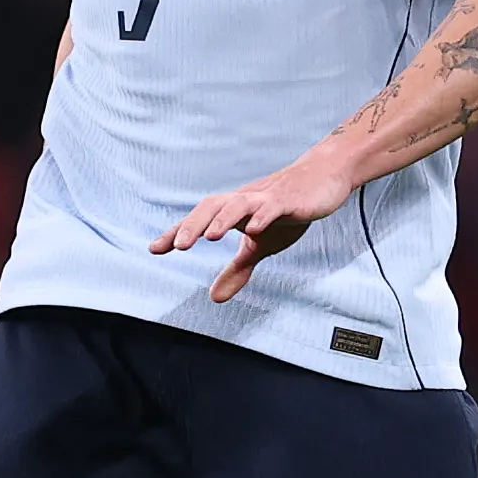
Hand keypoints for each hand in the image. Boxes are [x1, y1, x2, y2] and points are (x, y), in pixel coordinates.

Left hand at [152, 153, 354, 301]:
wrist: (324, 179)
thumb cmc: (287, 212)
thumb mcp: (261, 246)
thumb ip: (237, 270)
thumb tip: (214, 298)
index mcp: (233, 211)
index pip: (199, 221)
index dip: (176, 233)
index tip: (154, 249)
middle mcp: (244, 201)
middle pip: (212, 207)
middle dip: (193, 225)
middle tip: (178, 246)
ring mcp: (266, 198)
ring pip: (239, 204)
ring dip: (223, 219)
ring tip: (209, 236)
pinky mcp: (289, 200)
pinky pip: (273, 206)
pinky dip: (263, 216)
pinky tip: (255, 229)